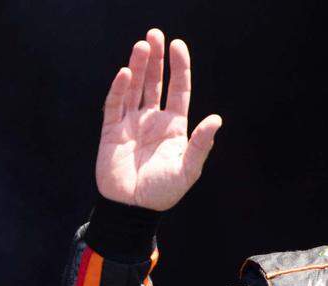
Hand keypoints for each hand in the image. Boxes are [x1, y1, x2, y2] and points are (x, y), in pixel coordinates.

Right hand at [95, 28, 221, 210]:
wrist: (133, 209)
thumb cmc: (163, 192)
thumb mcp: (187, 169)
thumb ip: (201, 145)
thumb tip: (216, 120)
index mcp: (174, 127)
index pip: (178, 90)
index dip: (179, 68)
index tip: (178, 45)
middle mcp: (152, 120)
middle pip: (155, 83)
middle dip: (156, 59)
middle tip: (155, 34)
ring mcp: (131, 123)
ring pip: (134, 88)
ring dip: (138, 67)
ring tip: (142, 45)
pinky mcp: (111, 131)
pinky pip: (114, 105)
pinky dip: (119, 89)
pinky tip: (125, 73)